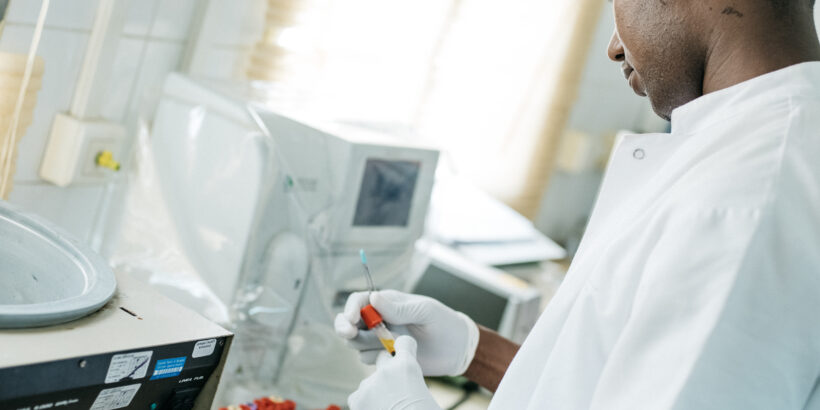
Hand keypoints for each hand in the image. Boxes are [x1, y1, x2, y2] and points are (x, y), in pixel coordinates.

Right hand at [335, 290, 478, 376]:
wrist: (456, 349)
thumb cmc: (444, 322)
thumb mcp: (425, 311)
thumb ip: (399, 308)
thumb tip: (373, 298)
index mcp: (388, 302)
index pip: (359, 301)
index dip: (350, 308)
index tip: (352, 319)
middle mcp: (380, 320)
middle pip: (349, 322)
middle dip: (344, 327)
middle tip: (350, 334)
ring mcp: (380, 339)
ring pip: (356, 342)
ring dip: (364, 344)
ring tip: (389, 345)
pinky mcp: (384, 356)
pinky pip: (367, 358)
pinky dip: (375, 359)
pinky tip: (394, 357)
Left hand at [348, 336, 440, 409]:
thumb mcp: (426, 396)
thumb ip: (412, 381)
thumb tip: (405, 383)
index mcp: (407, 367)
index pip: (403, 342)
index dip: (405, 349)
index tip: (406, 354)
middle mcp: (385, 371)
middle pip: (383, 361)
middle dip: (389, 371)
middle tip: (397, 392)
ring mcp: (367, 386)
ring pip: (371, 382)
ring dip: (377, 392)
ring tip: (389, 408)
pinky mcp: (356, 401)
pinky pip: (360, 397)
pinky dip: (366, 405)